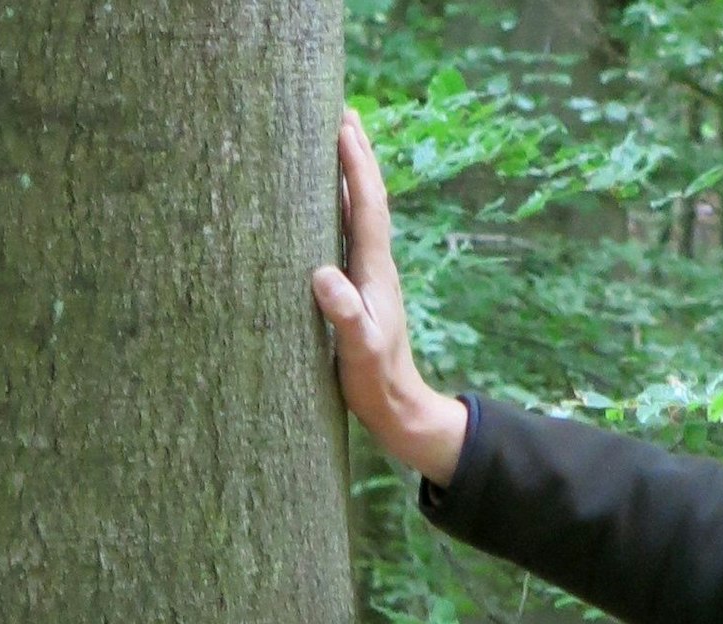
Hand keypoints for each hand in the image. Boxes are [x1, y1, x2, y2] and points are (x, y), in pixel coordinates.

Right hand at [311, 108, 467, 486]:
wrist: (399, 411)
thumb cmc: (376, 383)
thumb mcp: (358, 351)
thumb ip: (345, 316)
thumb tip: (323, 275)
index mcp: (375, 273)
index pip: (368, 206)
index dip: (357, 165)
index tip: (343, 124)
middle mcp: (375, 267)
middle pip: (370, 199)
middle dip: (358, 155)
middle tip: (344, 111)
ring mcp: (368, 278)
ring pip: (360, 214)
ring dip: (350, 176)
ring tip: (337, 141)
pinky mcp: (358, 291)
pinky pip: (348, 236)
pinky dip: (339, 208)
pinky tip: (326, 204)